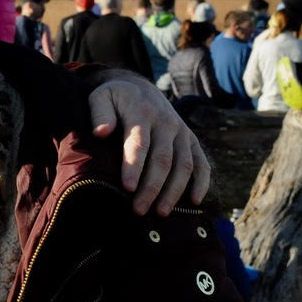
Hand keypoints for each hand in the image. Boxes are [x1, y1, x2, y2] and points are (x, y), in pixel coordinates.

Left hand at [86, 71, 209, 215]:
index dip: (134, 166)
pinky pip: (202, 162)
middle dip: (152, 187)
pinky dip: (202, 182)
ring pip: (184, 165)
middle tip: (139, 210)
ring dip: (174, 191)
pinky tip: (194, 202)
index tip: (128, 188)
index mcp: (142, 113)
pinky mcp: (191, 140)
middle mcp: (166, 123)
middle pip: (162, 159)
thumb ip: (99, 113)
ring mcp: (182, 132)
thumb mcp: (101, 97)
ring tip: (161, 213)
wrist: (139, 88)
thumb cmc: (115, 99)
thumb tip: (101, 132)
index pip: (139, 143)